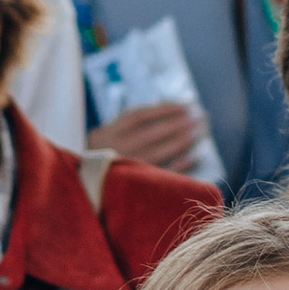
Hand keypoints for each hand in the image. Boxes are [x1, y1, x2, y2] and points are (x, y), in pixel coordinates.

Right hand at [89, 101, 205, 170]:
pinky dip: (179, 167)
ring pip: (157, 153)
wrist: (88, 179)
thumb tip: (175, 109)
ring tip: (199, 134)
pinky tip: (194, 158)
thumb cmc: (109, 149)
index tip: (186, 106)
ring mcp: (126, 167)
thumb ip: (135, 121)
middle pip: (151, 133)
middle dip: (177, 125)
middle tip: (199, 119)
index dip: (164, 109)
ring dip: (181, 142)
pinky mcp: (135, 183)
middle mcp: (117, 148)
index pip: (139, 116)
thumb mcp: (112, 131)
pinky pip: (160, 174)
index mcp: (109, 132)